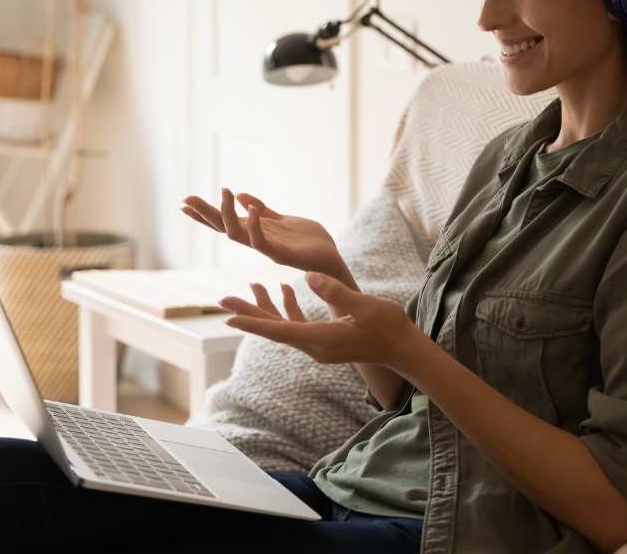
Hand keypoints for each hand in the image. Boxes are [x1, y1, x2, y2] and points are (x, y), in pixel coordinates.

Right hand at [181, 189, 347, 276]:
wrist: (331, 259)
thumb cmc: (308, 242)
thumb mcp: (281, 220)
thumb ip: (262, 210)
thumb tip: (240, 196)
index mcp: (256, 233)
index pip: (225, 222)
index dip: (205, 214)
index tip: (184, 203)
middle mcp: (257, 242)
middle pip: (224, 228)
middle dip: (205, 215)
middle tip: (186, 200)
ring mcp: (268, 249)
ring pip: (239, 236)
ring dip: (228, 215)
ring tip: (224, 192)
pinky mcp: (283, 255)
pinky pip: (263, 244)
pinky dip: (256, 227)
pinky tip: (251, 211)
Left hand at [220, 272, 427, 368]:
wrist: (403, 350)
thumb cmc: (388, 327)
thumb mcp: (365, 306)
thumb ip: (336, 291)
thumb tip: (308, 276)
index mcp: (322, 339)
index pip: (280, 330)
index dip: (254, 322)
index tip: (229, 316)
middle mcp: (315, 346)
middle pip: (274, 329)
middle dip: (250, 313)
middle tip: (223, 299)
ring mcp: (319, 345)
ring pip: (283, 326)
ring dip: (267, 307)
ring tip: (250, 286)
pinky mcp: (324, 340)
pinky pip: (298, 325)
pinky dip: (288, 308)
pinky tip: (283, 288)